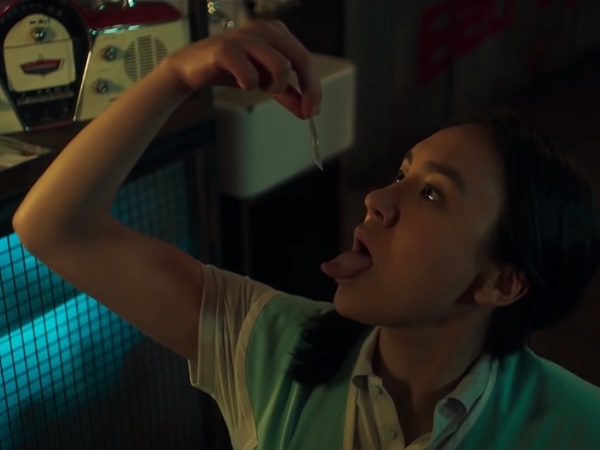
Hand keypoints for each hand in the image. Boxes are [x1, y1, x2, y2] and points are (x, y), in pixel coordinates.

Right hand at [164, 20, 320, 118]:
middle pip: (300, 59)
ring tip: (259, 87)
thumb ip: (287, 94)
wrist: (191, 67)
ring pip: (280, 65)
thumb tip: (308, 110)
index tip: (313, 109)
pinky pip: (251, 75)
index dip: (313, 86)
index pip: (305, 58)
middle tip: (304, 111)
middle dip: (307, 89)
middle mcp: (263, 29)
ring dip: (274, 86)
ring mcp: (245, 36)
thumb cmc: (230, 68)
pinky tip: (241, 83)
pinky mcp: (225, 49)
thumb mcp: (265, 81)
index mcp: (276, 32)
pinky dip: (250, 85)